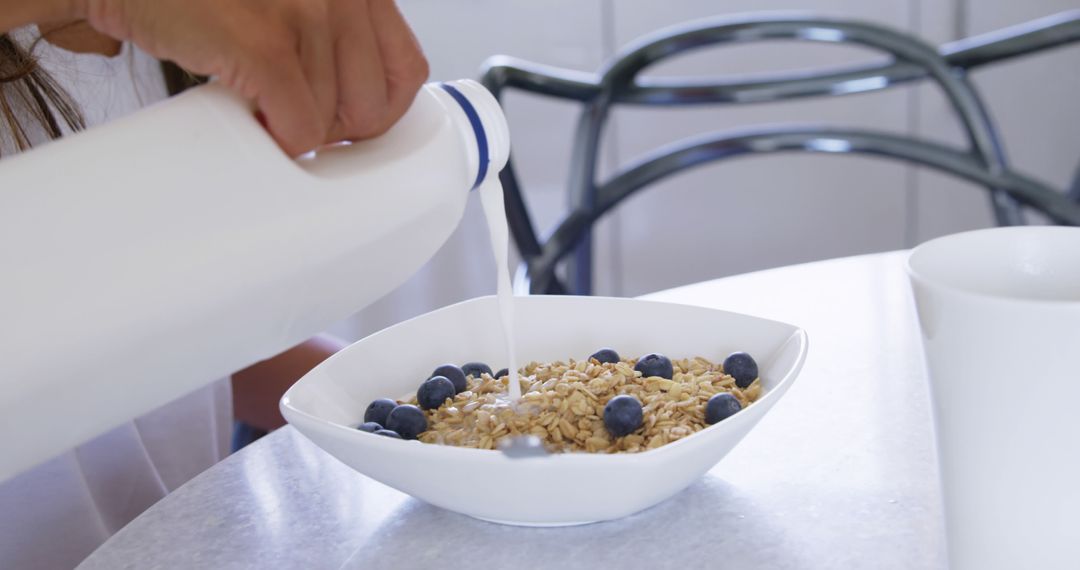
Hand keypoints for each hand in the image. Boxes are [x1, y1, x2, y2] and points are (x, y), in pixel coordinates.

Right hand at [78, 0, 428, 155]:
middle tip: (293, 117)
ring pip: (332, 122)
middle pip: (372, 105)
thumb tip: (365, 109)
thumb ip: (335, 35)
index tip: (348, 122)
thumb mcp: (293, 1)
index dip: (379, 110)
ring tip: (258, 103)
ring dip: (294, 129)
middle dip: (334, 129)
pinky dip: (277, 141)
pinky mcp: (264, 45)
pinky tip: (252, 119)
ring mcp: (305, 13)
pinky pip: (299, 128)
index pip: (407, 70)